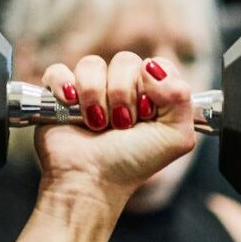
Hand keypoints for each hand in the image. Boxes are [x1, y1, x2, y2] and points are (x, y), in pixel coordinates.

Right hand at [33, 53, 199, 207]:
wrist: (92, 180)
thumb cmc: (132, 163)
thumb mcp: (176, 137)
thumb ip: (181, 97)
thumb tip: (152, 66)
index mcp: (151, 95)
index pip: (158, 64)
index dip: (153, 85)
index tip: (148, 112)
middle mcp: (122, 89)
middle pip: (125, 61)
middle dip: (123, 94)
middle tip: (122, 123)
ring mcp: (90, 89)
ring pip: (92, 63)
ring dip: (95, 96)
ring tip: (97, 124)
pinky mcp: (60, 94)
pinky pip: (59, 70)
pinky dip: (65, 87)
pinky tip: (70, 107)